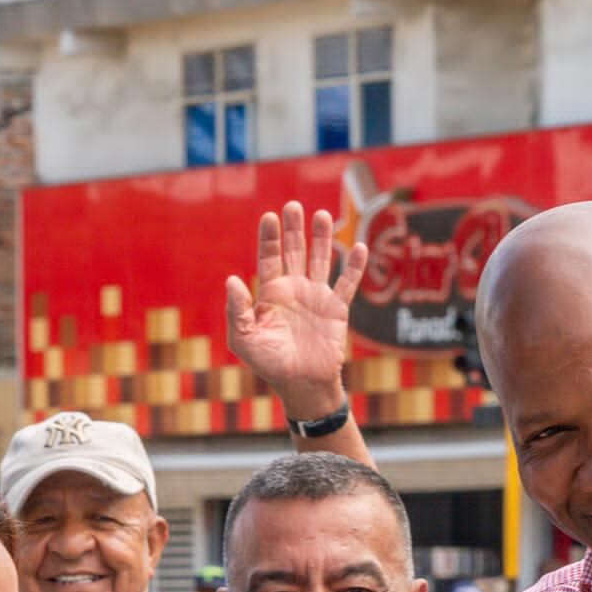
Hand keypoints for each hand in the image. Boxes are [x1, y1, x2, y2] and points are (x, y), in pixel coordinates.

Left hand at [223, 199, 362, 424]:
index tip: (270, 217)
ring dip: (322, 238)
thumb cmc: (269, 364)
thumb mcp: (244, 339)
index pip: (269, 257)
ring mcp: (316, 296)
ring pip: (320, 259)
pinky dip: (354, 266)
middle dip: (293, 229)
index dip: (269, 237)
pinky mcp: (337, 309)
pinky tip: (360, 247)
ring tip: (321, 215)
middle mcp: (293, 289)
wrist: (302, 385)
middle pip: (294, 250)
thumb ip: (236, 311)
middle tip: (293, 206)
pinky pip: (347, 283)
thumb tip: (232, 280)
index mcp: (270, 293)